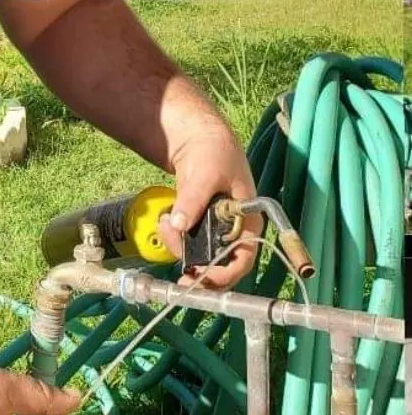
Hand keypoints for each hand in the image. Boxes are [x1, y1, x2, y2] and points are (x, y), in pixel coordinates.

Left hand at [155, 123, 262, 290]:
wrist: (198, 138)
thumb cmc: (213, 152)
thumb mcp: (205, 173)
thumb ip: (192, 199)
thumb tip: (178, 225)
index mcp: (249, 222)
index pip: (243, 258)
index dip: (225, 274)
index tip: (201, 277)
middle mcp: (235, 230)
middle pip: (220, 263)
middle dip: (198, 267)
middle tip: (178, 270)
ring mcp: (216, 228)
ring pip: (201, 254)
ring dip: (180, 247)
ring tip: (164, 225)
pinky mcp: (199, 223)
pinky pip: (188, 240)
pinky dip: (175, 237)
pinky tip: (165, 222)